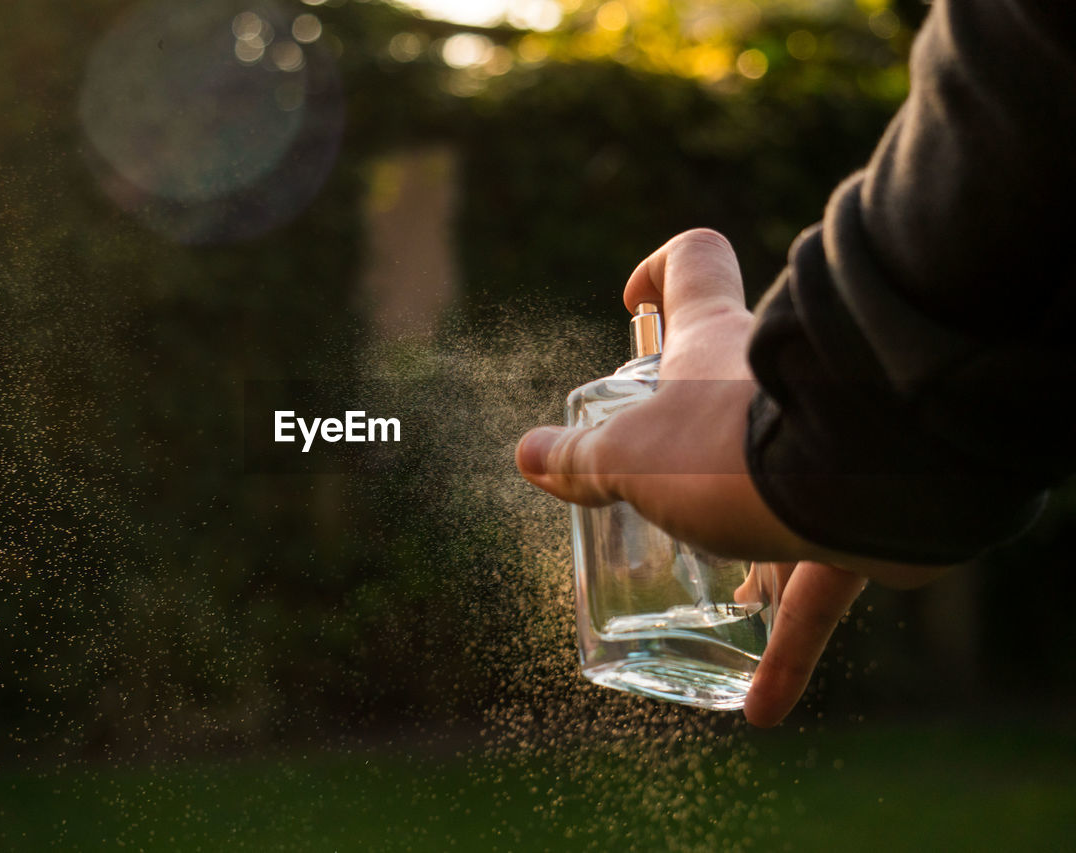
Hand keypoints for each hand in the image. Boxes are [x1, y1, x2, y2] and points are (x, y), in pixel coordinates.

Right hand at [515, 229, 948, 725]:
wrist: (864, 482)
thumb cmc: (725, 445)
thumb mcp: (629, 455)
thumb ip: (579, 459)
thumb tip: (524, 455)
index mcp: (708, 346)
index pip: (690, 262)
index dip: (657, 272)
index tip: (631, 305)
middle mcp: (766, 387)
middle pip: (729, 387)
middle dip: (690, 435)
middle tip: (652, 483)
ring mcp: (820, 448)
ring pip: (778, 492)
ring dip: (750, 550)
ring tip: (718, 603)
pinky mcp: (859, 517)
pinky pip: (816, 591)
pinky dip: (789, 646)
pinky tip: (762, 708)